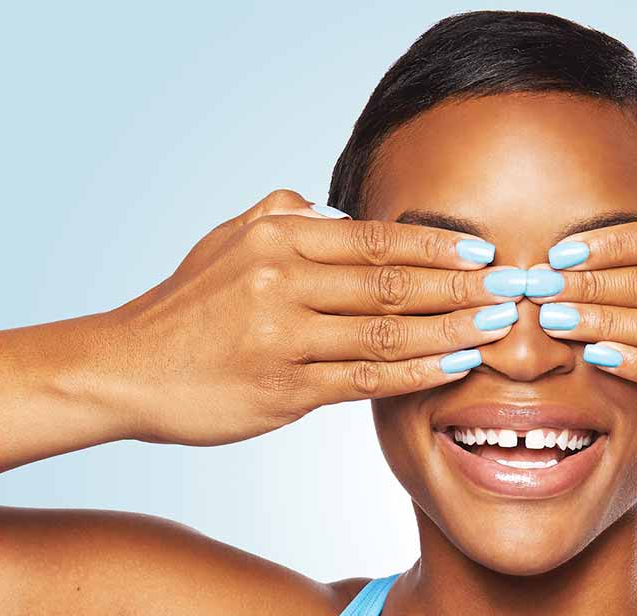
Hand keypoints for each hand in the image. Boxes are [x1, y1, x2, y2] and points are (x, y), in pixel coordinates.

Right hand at [103, 190, 517, 445]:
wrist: (126, 369)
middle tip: (510, 288)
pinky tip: (454, 367)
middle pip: (391, 283)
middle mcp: (281, 281)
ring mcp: (283, 337)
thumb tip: (328, 206)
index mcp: (276, 239)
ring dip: (449, 330)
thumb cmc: (185, 306)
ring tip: (495, 328)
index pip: (376, 239)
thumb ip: (278, 217)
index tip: (482, 250)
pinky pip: (365, 380)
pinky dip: (416, 373)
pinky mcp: (284, 388)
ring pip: (386, 333)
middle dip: (459, 286)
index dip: (436, 245)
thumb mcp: (224, 241)